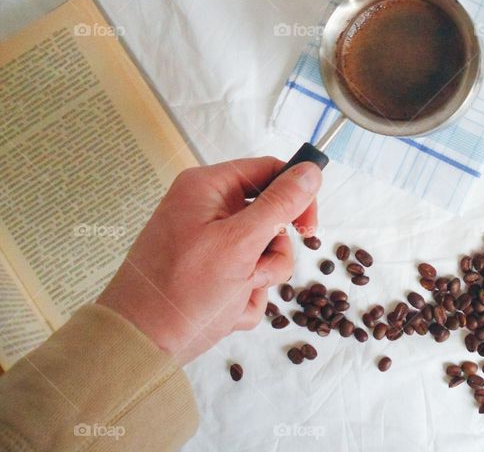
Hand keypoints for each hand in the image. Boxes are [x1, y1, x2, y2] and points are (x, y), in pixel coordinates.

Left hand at [98, 157, 321, 363]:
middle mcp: (208, 210)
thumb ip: (280, 205)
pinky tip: (224, 308)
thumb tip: (311, 170)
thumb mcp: (239, 243)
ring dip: (260, 277)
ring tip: (236, 292)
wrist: (139, 347)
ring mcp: (209, 242)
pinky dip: (245, 295)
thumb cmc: (181, 291)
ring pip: (264, 250)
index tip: (309, 226)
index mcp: (208, 188)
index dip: (296, 194)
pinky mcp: (210, 270)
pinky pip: (248, 275)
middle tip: (258, 269)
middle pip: (271, 215)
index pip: (269, 171)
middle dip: (272, 250)